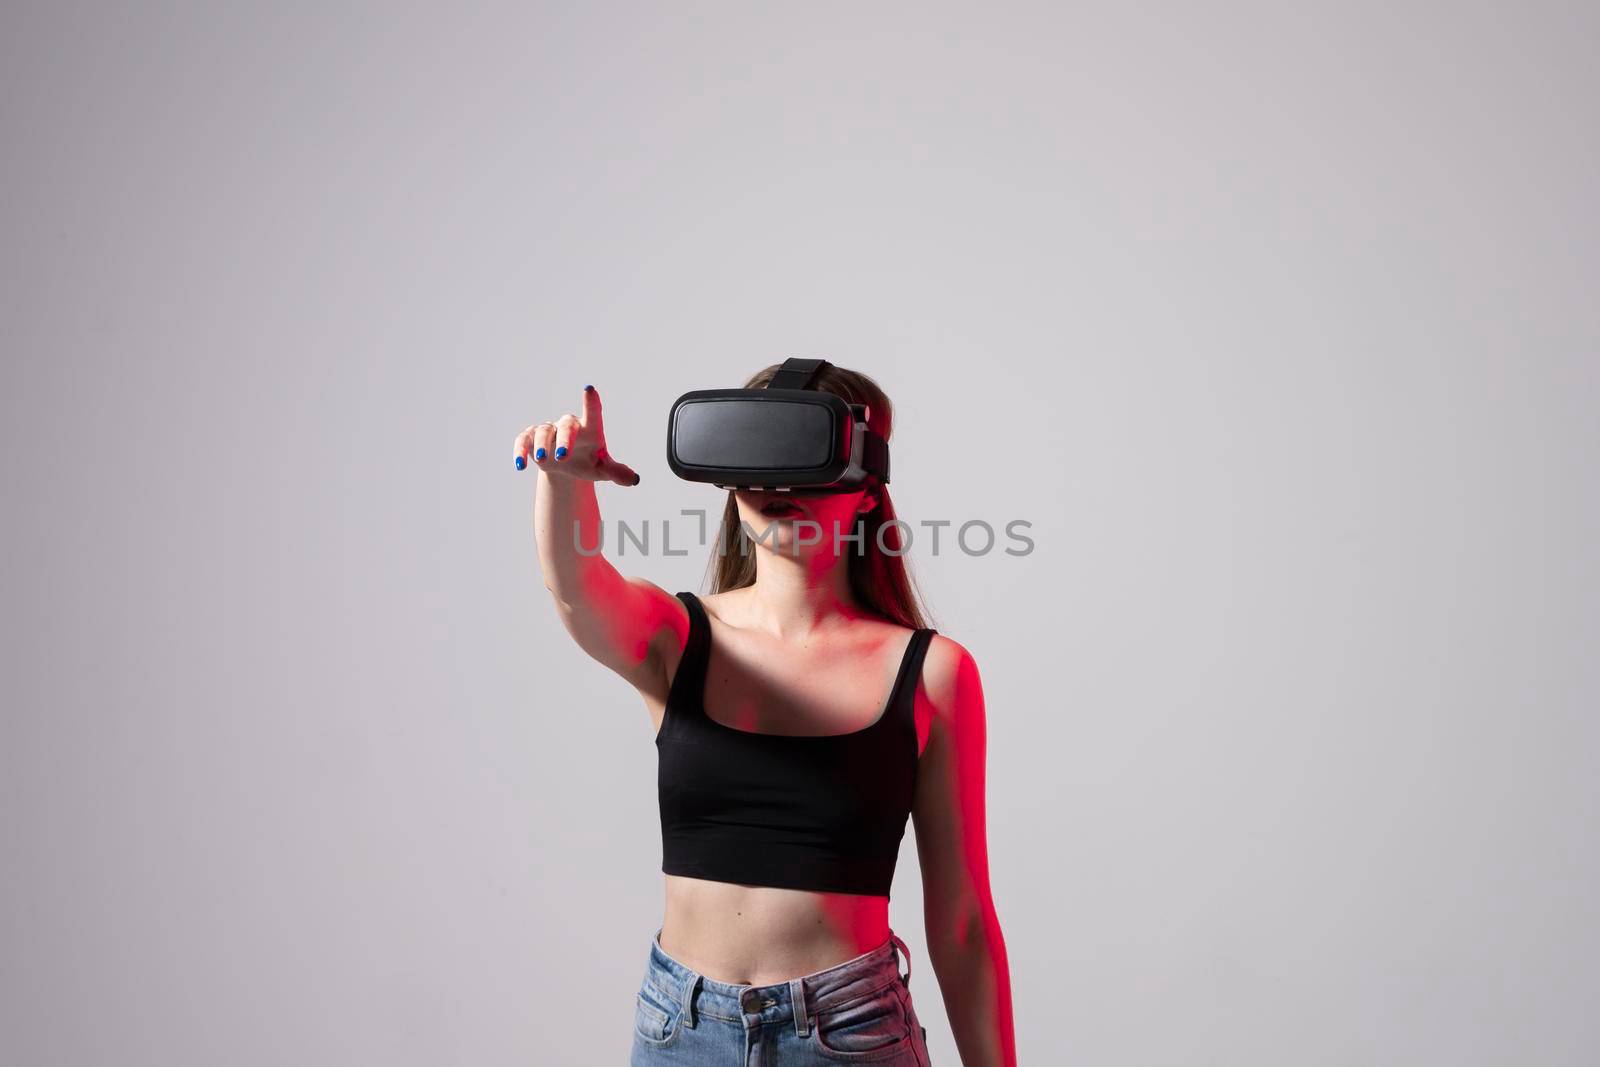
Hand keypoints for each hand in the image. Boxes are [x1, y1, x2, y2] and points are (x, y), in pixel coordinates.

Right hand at [513, 384, 640, 485]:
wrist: (566, 468)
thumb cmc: (588, 463)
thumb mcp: (602, 470)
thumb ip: (617, 472)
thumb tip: (634, 479)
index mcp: (589, 429)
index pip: (592, 413)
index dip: (591, 402)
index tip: (589, 390)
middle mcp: (569, 426)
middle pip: (566, 425)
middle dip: (565, 439)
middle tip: (563, 456)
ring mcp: (549, 431)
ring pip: (544, 432)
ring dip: (542, 445)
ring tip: (542, 460)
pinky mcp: (531, 439)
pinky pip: (524, 440)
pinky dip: (521, 450)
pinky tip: (521, 465)